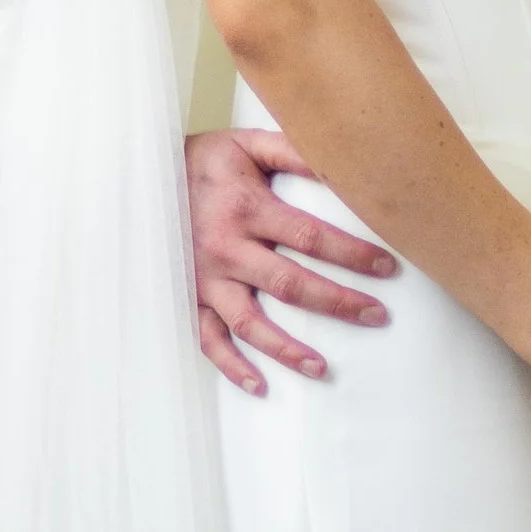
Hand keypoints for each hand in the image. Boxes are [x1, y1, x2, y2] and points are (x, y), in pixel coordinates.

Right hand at [186, 129, 398, 393]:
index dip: (351, 254)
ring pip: (249, 323)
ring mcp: (205, 280)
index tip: (388, 268)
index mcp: (246, 209)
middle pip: (289, 285)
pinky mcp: (189, 298)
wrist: (142, 179)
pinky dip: (231, 366)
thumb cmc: (204, 162)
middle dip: (337, 303)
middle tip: (377, 316)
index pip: (309, 236)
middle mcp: (226, 249)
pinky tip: (260, 386)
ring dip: (285, 349)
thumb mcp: (246, 145)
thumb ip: (293, 152)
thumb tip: (342, 164)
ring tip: (322, 368)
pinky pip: (208, 339)